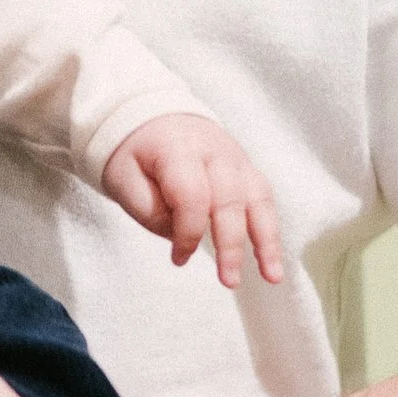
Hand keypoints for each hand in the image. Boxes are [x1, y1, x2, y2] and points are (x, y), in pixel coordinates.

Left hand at [101, 113, 285, 289]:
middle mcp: (215, 150)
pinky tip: (272, 263)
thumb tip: (182, 237)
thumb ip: (150, 211)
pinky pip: (264, 200)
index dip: (188, 232)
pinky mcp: (247, 170)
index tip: (177, 259)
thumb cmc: (135, 153)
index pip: (192, 194)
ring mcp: (236, 158)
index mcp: (178, 147)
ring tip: (272, 277)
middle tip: (229, 281)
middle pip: (230, 199)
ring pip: (259, 199)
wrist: (152, 116)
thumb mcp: (124, 178)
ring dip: (267, 240)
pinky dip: (270, 232)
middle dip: (231, 244)